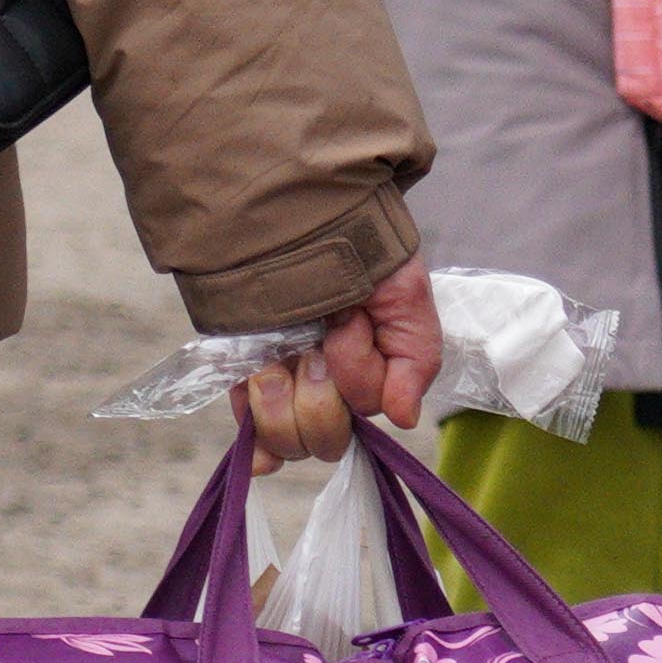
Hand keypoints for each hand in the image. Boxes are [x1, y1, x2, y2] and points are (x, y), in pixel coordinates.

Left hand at [228, 265, 448, 464]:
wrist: (301, 221)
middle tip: (316, 341)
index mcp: (366, 378)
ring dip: (280, 397)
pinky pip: (249, 429)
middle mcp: (326, 391)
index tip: (351, 323)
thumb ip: (415, 360)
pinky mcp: (246, 380)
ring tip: (280, 352)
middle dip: (319, 396)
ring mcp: (286, 388)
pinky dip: (252, 427)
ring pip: (285, 438)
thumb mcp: (406, 298)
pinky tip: (257, 402)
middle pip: (323, 440)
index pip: (362, 413)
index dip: (356, 376)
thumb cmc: (362, 257)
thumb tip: (404, 418)